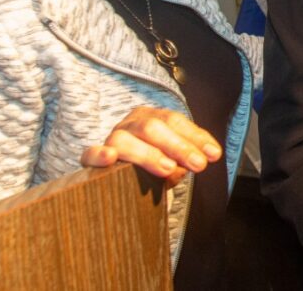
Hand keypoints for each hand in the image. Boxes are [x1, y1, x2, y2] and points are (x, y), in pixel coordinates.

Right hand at [81, 107, 222, 187]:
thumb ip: (181, 163)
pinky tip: (110, 158)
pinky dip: (98, 155)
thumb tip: (186, 166)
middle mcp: (132, 124)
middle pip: (153, 127)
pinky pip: (89, 154)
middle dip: (179, 145)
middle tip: (198, 164)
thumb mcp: (173, 163)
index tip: (214, 155)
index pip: (175, 122)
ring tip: (168, 168)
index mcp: (154, 119)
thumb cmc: (154, 169)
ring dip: (148, 153)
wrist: (122, 183)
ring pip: (125, 139)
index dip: (196, 137)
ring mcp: (111, 138)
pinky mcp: (91, 158)